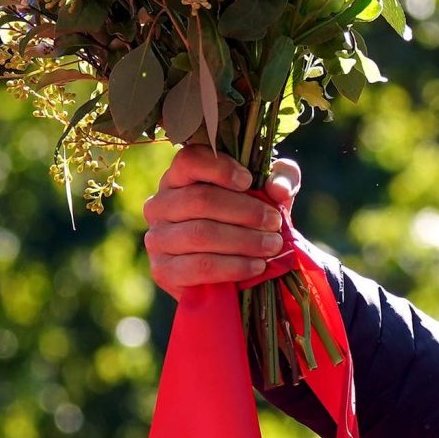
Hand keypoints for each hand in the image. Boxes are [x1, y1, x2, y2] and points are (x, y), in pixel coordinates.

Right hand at [140, 145, 302, 294]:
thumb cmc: (249, 225)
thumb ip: (281, 180)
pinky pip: (200, 266)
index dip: (220, 168)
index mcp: (179, 179)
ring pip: (200, 234)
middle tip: (275, 223)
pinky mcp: (163, 271)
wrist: (235, 277)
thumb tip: (279, 188)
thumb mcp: (270, 197)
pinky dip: (234, 267)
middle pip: (200, 200)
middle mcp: (160, 205)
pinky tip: (257, 266)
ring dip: (244, 240)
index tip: (250, 181)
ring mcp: (157, 239)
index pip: (189, 160)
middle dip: (245, 212)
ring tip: (273, 246)